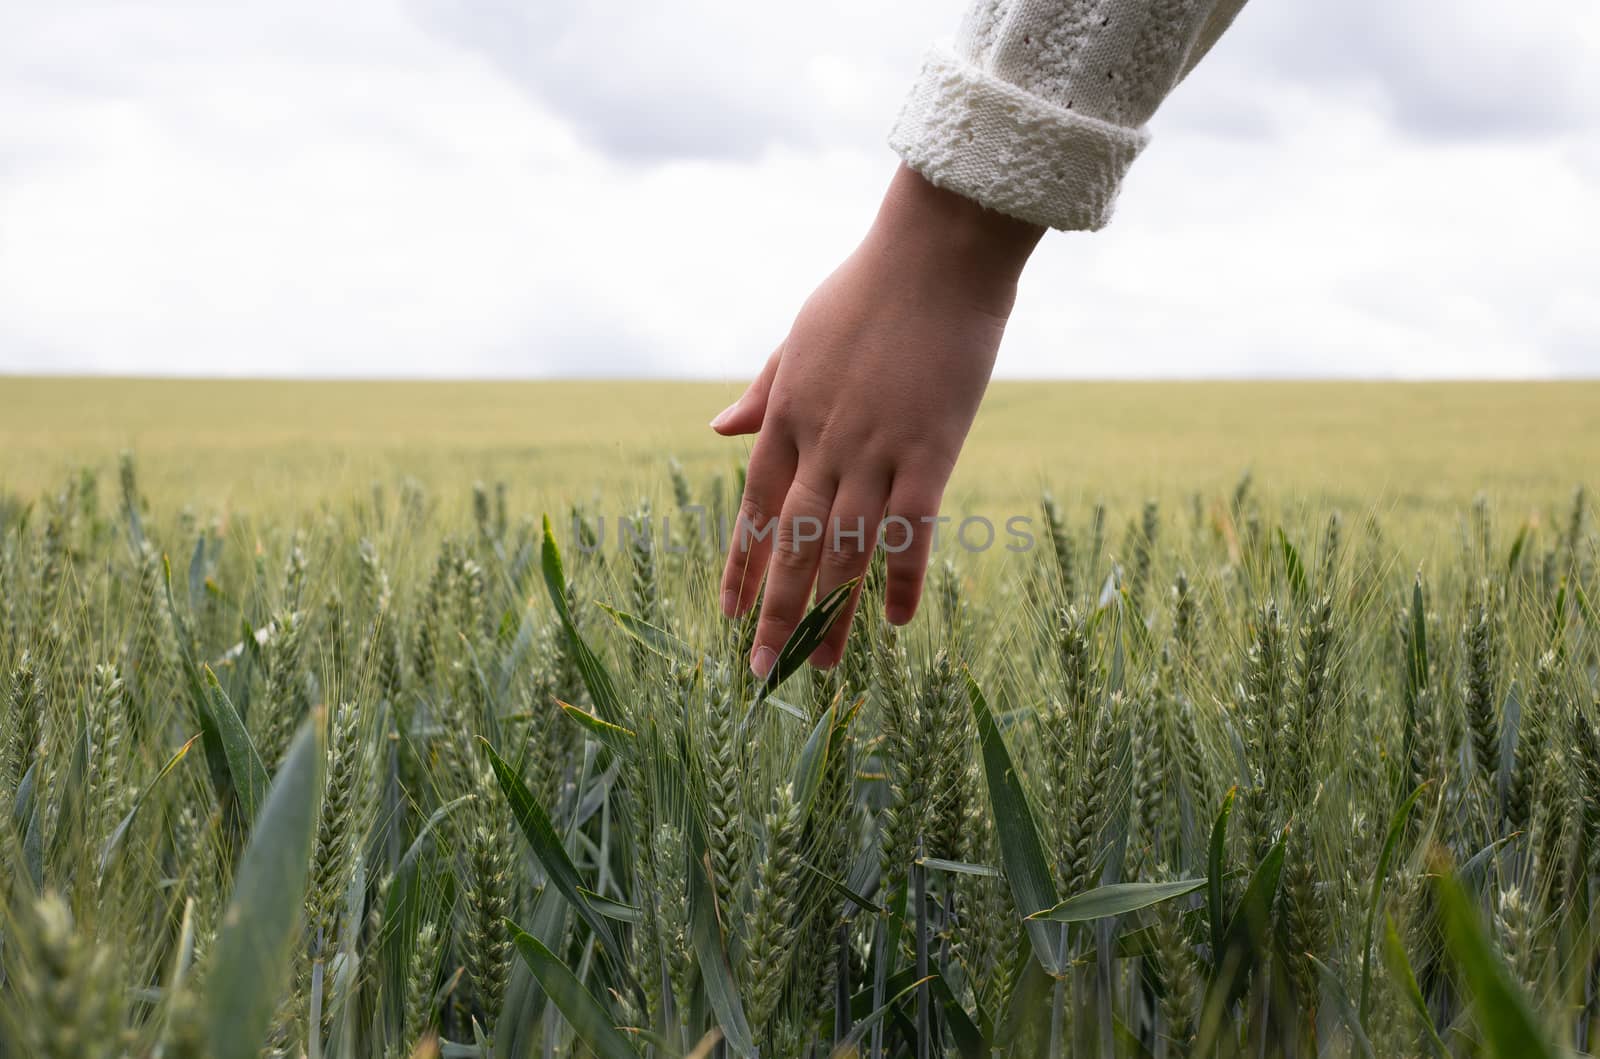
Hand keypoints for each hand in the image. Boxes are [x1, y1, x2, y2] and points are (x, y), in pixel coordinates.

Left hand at [712, 164, 1043, 676]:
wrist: (938, 252)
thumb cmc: (867, 288)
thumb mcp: (797, 336)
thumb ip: (763, 392)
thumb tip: (717, 430)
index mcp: (787, 414)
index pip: (756, 507)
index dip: (742, 564)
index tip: (728, 613)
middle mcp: (823, 441)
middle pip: (794, 543)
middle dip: (776, 610)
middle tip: (763, 669)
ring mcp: (876, 448)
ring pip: (846, 547)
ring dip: (832, 611)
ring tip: (824, 668)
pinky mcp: (931, 448)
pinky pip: (911, 528)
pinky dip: (900, 576)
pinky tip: (894, 621)